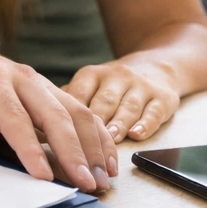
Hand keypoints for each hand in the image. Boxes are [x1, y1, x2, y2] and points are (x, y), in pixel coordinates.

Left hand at [0, 36, 116, 191]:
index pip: (13, 117)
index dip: (29, 148)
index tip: (44, 176)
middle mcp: (22, 78)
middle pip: (55, 113)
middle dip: (73, 151)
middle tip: (87, 184)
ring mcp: (41, 83)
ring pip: (76, 111)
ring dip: (93, 146)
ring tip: (102, 179)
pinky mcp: (52, 92)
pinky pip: (83, 111)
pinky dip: (98, 136)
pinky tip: (106, 162)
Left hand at [63, 59, 181, 142]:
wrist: (156, 66)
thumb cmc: (112, 84)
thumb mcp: (90, 84)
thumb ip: (70, 99)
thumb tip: (43, 119)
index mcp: (92, 75)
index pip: (79, 92)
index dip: (69, 112)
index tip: (59, 130)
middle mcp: (117, 77)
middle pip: (103, 101)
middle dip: (94, 122)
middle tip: (84, 142)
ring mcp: (141, 87)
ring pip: (127, 107)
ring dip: (117, 124)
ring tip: (109, 140)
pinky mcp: (163, 98)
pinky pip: (154, 112)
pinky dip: (145, 124)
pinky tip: (136, 135)